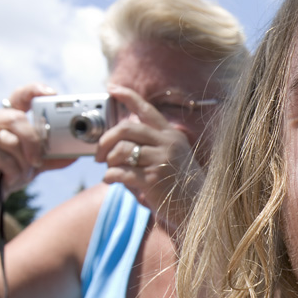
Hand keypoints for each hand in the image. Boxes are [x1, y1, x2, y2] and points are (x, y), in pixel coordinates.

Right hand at [0, 83, 71, 207]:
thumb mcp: (34, 163)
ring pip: (12, 141)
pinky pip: (3, 158)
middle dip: (32, 141)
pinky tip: (7, 176)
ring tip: (19, 172)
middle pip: (18, 119)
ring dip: (22, 162)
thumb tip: (75, 154)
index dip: (35, 90)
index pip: (20, 96)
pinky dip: (12, 171)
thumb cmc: (7, 172)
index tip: (53, 93)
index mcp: (8, 119)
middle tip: (37, 160)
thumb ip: (52, 157)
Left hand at [96, 84, 205, 233]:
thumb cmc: (181, 186)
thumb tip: (118, 142)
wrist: (198, 209)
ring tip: (110, 170)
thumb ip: (151, 146)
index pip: (147, 110)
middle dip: (106, 140)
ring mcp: (161, 160)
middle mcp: (168, 144)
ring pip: (121, 150)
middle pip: (126, 129)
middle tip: (99, 154)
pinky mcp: (152, 179)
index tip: (111, 88)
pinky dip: (110, 176)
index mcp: (172, 136)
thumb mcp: (172, 158)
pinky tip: (111, 181)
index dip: (127, 96)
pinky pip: (120, 172)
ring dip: (109, 161)